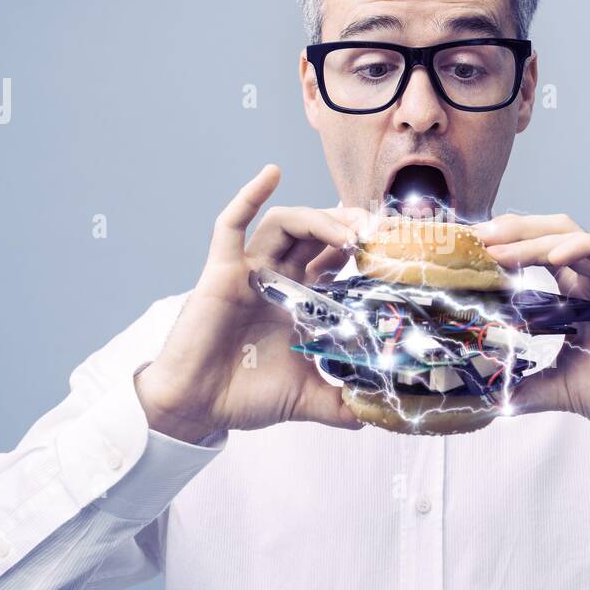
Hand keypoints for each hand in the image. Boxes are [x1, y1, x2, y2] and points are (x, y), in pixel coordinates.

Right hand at [135, 165, 370, 442]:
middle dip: (348, 225)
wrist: (197, 408)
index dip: (362, 249)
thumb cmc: (244, 397)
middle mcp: (277, 280)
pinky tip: (272, 174)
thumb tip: (377, 415)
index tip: (392, 248)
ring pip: (285, 224)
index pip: (336, 260)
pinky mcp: (221, 271)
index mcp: (300, 301)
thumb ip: (342, 404)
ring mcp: (249, 272)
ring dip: (318, 219)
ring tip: (347, 232)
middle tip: (376, 231)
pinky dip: (250, 196)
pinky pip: (231, 225)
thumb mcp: (307, 399)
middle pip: (316, 234)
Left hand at [474, 214, 589, 453]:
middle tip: (476, 237)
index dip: (505, 246)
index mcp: (576, 296)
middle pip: (552, 234)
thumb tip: (489, 398)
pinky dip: (585, 246)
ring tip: (500, 246)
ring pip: (576, 237)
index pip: (537, 254)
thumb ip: (526, 386)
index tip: (469, 251)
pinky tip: (557, 254)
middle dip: (513, 231)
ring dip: (536, 237)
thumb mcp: (559, 388)